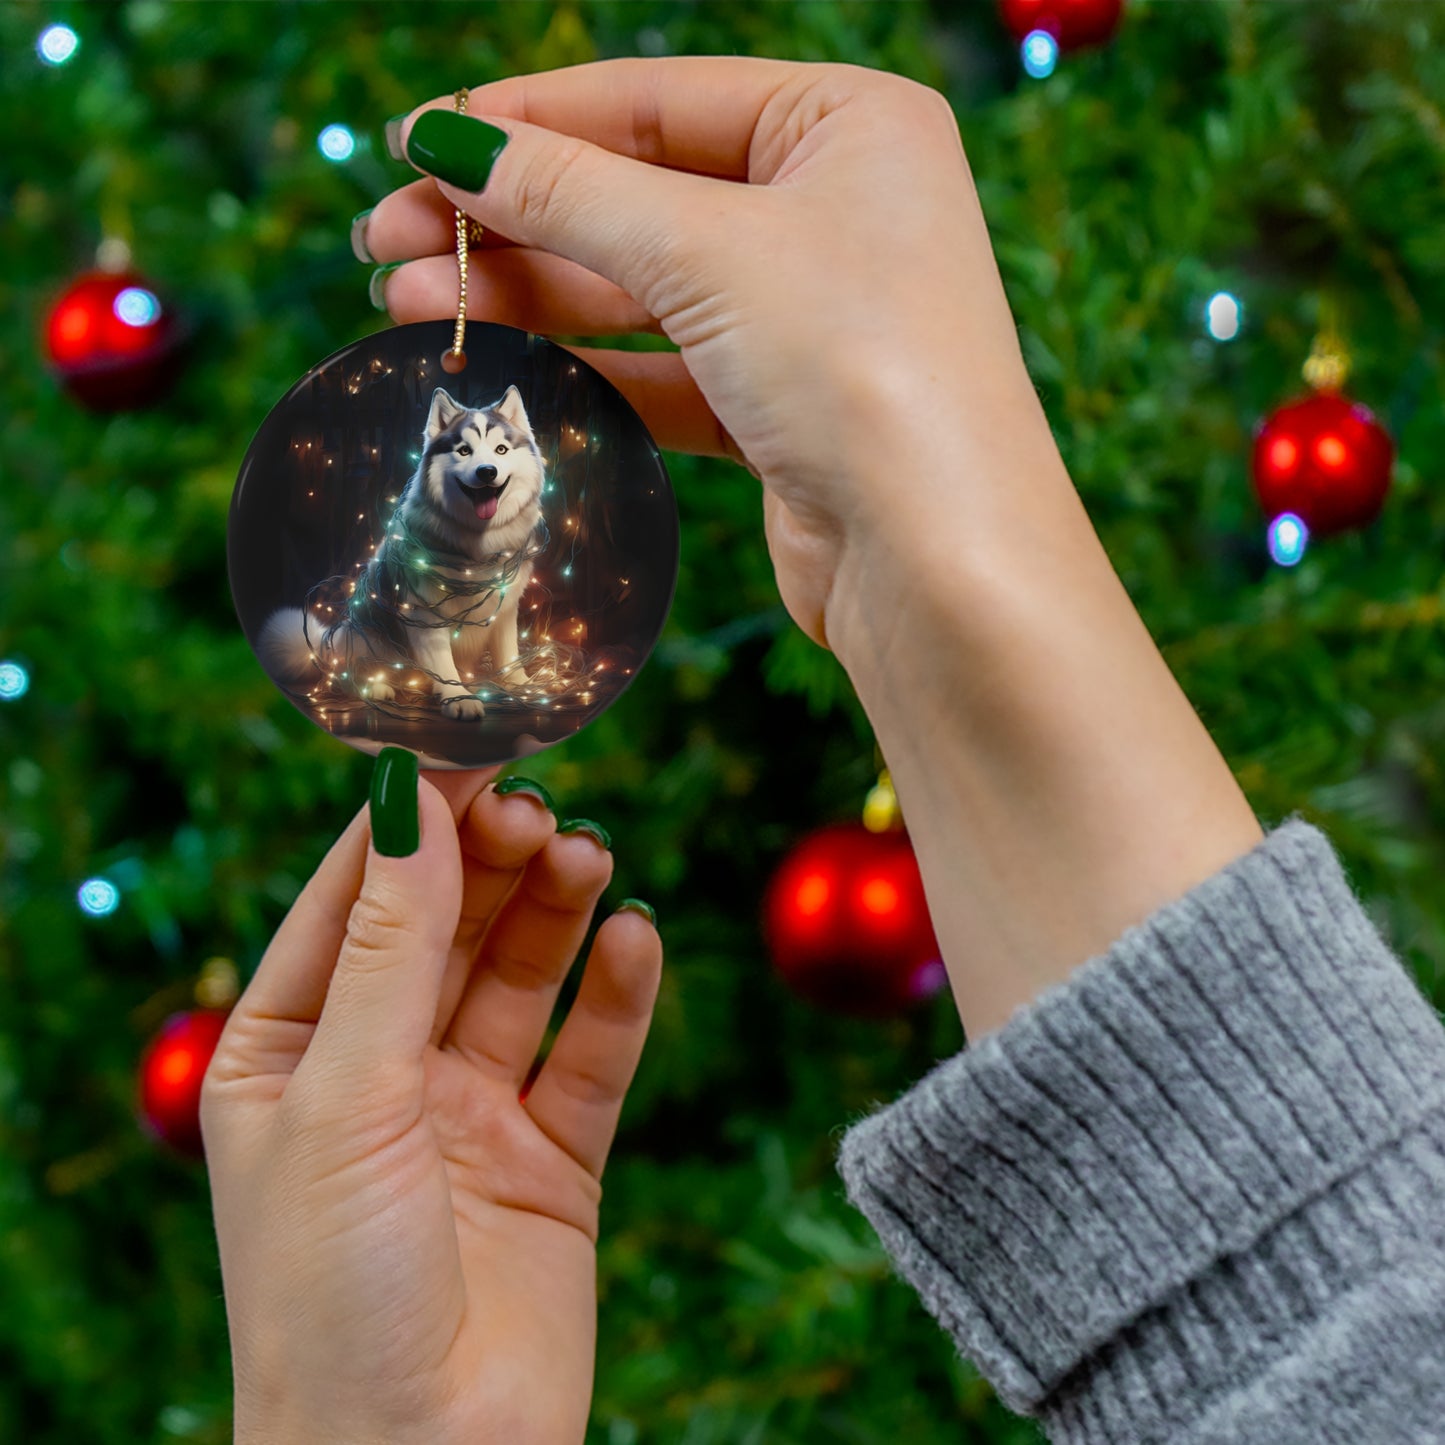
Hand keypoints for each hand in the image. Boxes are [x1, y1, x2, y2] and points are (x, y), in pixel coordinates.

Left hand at [201, 765, 661, 1444]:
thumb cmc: (331, 1294)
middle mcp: (379, 1073)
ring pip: (521, 978)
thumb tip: (410, 800)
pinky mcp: (552, 1159)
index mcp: (289, 1053)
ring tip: (589, 858)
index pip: (352, 902)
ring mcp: (469, 1114)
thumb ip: (391, 946)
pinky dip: (617, 995)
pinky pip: (591, 1055)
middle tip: (540, 808)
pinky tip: (635, 939)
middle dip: (490, 863)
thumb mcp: (346, 1096)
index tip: (468, 747)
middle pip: (446, 928)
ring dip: (555, 912)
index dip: (410, 824)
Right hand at [361, 56, 1064, 658]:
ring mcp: (810, 313)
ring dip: (527, 293)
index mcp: (848, 124)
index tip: (415, 142)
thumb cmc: (861, 369)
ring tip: (406, 303)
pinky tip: (497, 362)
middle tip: (385, 240)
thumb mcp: (707, 251)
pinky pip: (664, 368)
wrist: (938, 561)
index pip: (655, 100)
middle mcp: (835, 209)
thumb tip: (449, 142)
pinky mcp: (784, 407)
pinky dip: (583, 366)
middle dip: (509, 218)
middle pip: (638, 194)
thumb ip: (571, 193)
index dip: (527, 120)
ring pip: (641, 287)